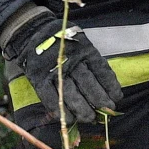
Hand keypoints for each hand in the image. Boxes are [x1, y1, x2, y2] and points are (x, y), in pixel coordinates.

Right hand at [3, 15, 122, 123]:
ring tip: (90, 118)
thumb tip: (108, 88)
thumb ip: (92, 61)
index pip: (101, 70)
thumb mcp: (81, 43)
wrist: (31, 30)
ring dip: (81, 108)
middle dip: (99, 99)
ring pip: (69, 92)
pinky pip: (49, 96)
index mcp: (84, 50)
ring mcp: (53, 70)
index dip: (110, 86)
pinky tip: (68, 118)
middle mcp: (70, 60)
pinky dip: (59, 109)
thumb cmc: (63, 41)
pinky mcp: (38, 77)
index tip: (117, 98)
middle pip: (87, 83)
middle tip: (107, 111)